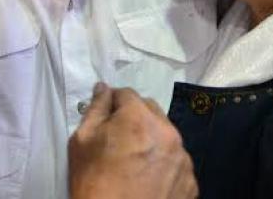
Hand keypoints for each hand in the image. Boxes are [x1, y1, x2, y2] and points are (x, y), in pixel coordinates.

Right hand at [69, 83, 197, 198]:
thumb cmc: (93, 183)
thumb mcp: (82, 141)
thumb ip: (95, 109)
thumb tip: (103, 90)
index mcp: (139, 118)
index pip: (126, 94)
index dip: (112, 105)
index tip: (105, 122)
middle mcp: (168, 133)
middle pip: (150, 111)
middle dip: (135, 119)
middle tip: (119, 142)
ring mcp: (183, 159)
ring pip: (166, 136)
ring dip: (152, 141)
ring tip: (135, 164)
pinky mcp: (191, 183)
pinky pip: (176, 162)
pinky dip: (164, 165)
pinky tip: (148, 180)